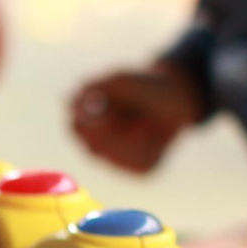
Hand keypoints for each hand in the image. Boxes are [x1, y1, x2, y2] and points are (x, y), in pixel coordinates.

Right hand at [70, 60, 201, 173]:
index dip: (90, 124)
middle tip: (134, 118)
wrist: (177, 98)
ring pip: (117, 158)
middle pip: (94, 149)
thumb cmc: (144, 86)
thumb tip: (69, 102)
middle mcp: (99, 143)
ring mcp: (118, 158)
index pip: (76, 128)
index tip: (109, 112)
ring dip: (134, 138)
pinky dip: (151, 148)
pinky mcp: (140, 167)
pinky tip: (156, 136)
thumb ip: (93, 88)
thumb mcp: (120, 80)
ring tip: (146, 122)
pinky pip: (140, 164)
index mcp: (89, 119)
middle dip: (115, 133)